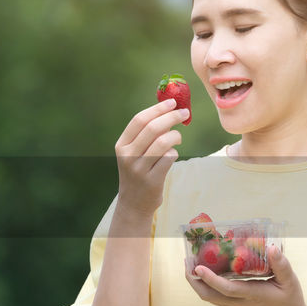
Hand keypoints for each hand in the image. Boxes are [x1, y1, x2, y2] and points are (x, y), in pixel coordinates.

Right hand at [113, 98, 187, 219]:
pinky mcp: (152, 180)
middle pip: (152, 128)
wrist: (133, 204)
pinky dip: (174, 152)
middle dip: (171, 117)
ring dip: (175, 135)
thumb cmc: (138, 172)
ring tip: (178, 137)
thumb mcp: (134, 153)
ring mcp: (139, 169)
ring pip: (163, 142)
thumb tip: (168, 111)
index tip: (172, 102)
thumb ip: (146, 135)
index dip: (157, 109)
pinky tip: (173, 154)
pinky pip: (169, 158)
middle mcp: (128, 156)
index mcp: (122, 145)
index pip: (139, 120)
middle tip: (184, 113)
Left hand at [185, 245, 306, 305]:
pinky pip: (216, 299)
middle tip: (187, 261)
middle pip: (208, 296)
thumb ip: (281, 265)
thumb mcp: (291, 282)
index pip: (226, 289)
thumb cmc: (291, 303)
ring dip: (197, 283)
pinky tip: (208, 274)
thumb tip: (272, 247)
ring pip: (209, 298)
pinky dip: (207, 287)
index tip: (197, 267)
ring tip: (192, 264)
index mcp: (252, 296)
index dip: (210, 278)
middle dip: (193, 280)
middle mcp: (239, 305)